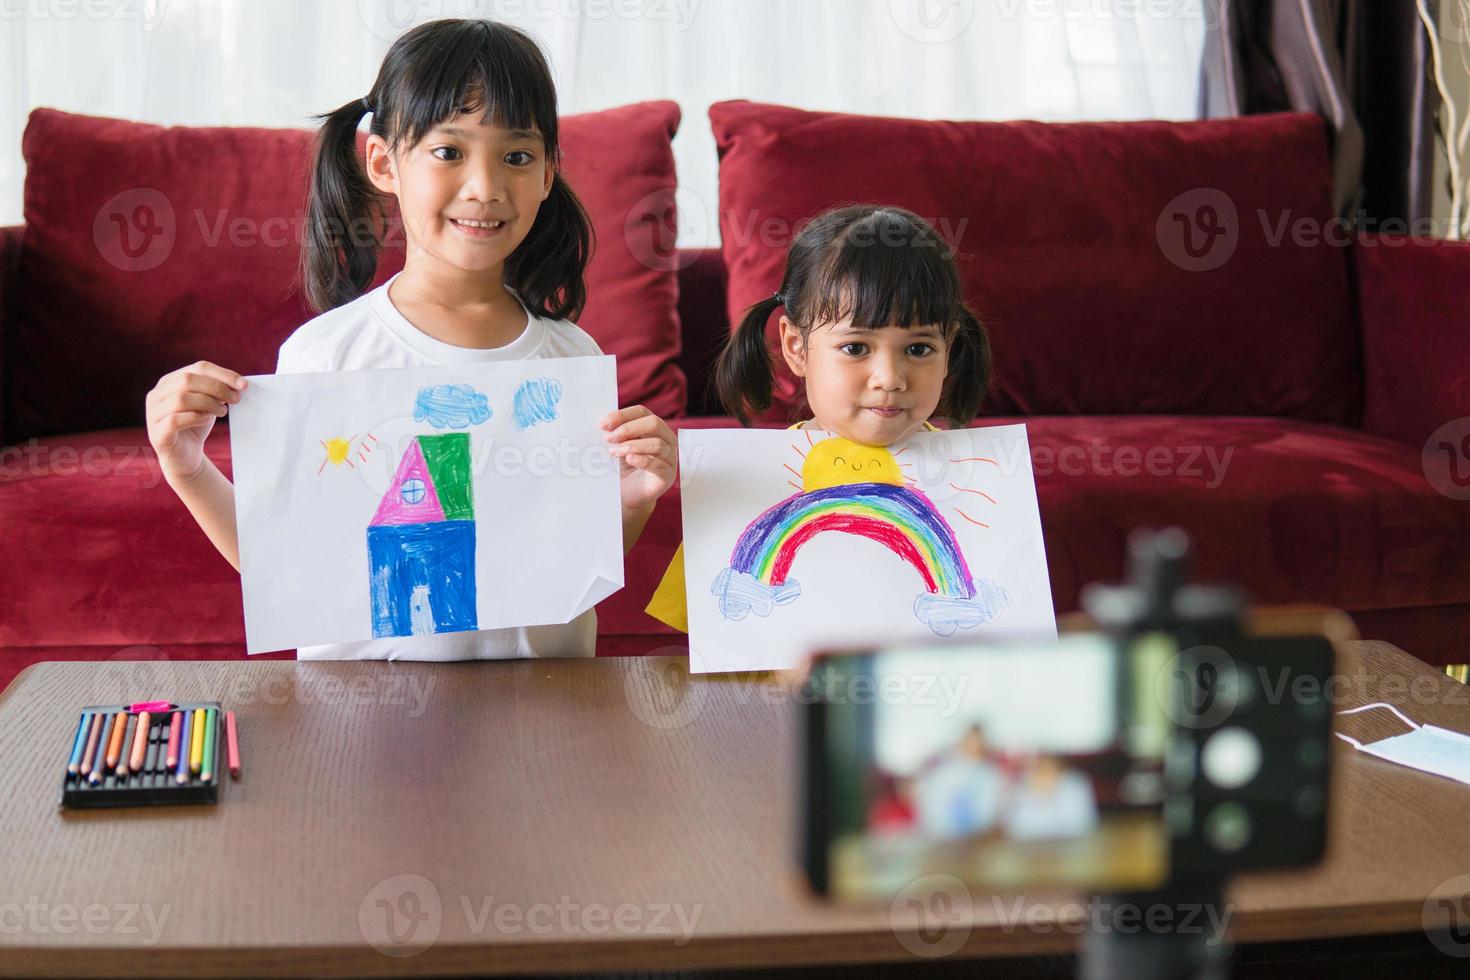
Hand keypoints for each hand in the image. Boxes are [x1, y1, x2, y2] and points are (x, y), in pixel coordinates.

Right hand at [145, 360, 247, 484]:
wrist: (185, 456)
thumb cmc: (196, 425)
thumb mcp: (208, 403)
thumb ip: (217, 391)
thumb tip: (238, 383)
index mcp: (169, 382)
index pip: (198, 368)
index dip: (222, 374)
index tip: (243, 385)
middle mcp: (156, 395)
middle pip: (188, 380)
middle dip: (217, 387)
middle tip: (236, 399)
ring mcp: (153, 414)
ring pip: (181, 399)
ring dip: (208, 403)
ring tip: (222, 411)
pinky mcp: (157, 433)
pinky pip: (175, 420)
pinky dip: (195, 417)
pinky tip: (207, 420)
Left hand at [602, 405, 676, 513]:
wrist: (627, 495)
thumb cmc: (623, 468)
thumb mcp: (617, 446)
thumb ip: (614, 434)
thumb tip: (603, 425)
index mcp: (654, 428)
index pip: (642, 412)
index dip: (622, 415)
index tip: (603, 424)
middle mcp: (666, 440)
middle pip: (654, 423)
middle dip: (628, 428)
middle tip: (609, 438)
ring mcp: (670, 458)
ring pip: (657, 444)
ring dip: (632, 446)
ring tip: (614, 452)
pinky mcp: (667, 476)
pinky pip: (659, 465)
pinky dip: (643, 460)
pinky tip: (630, 460)